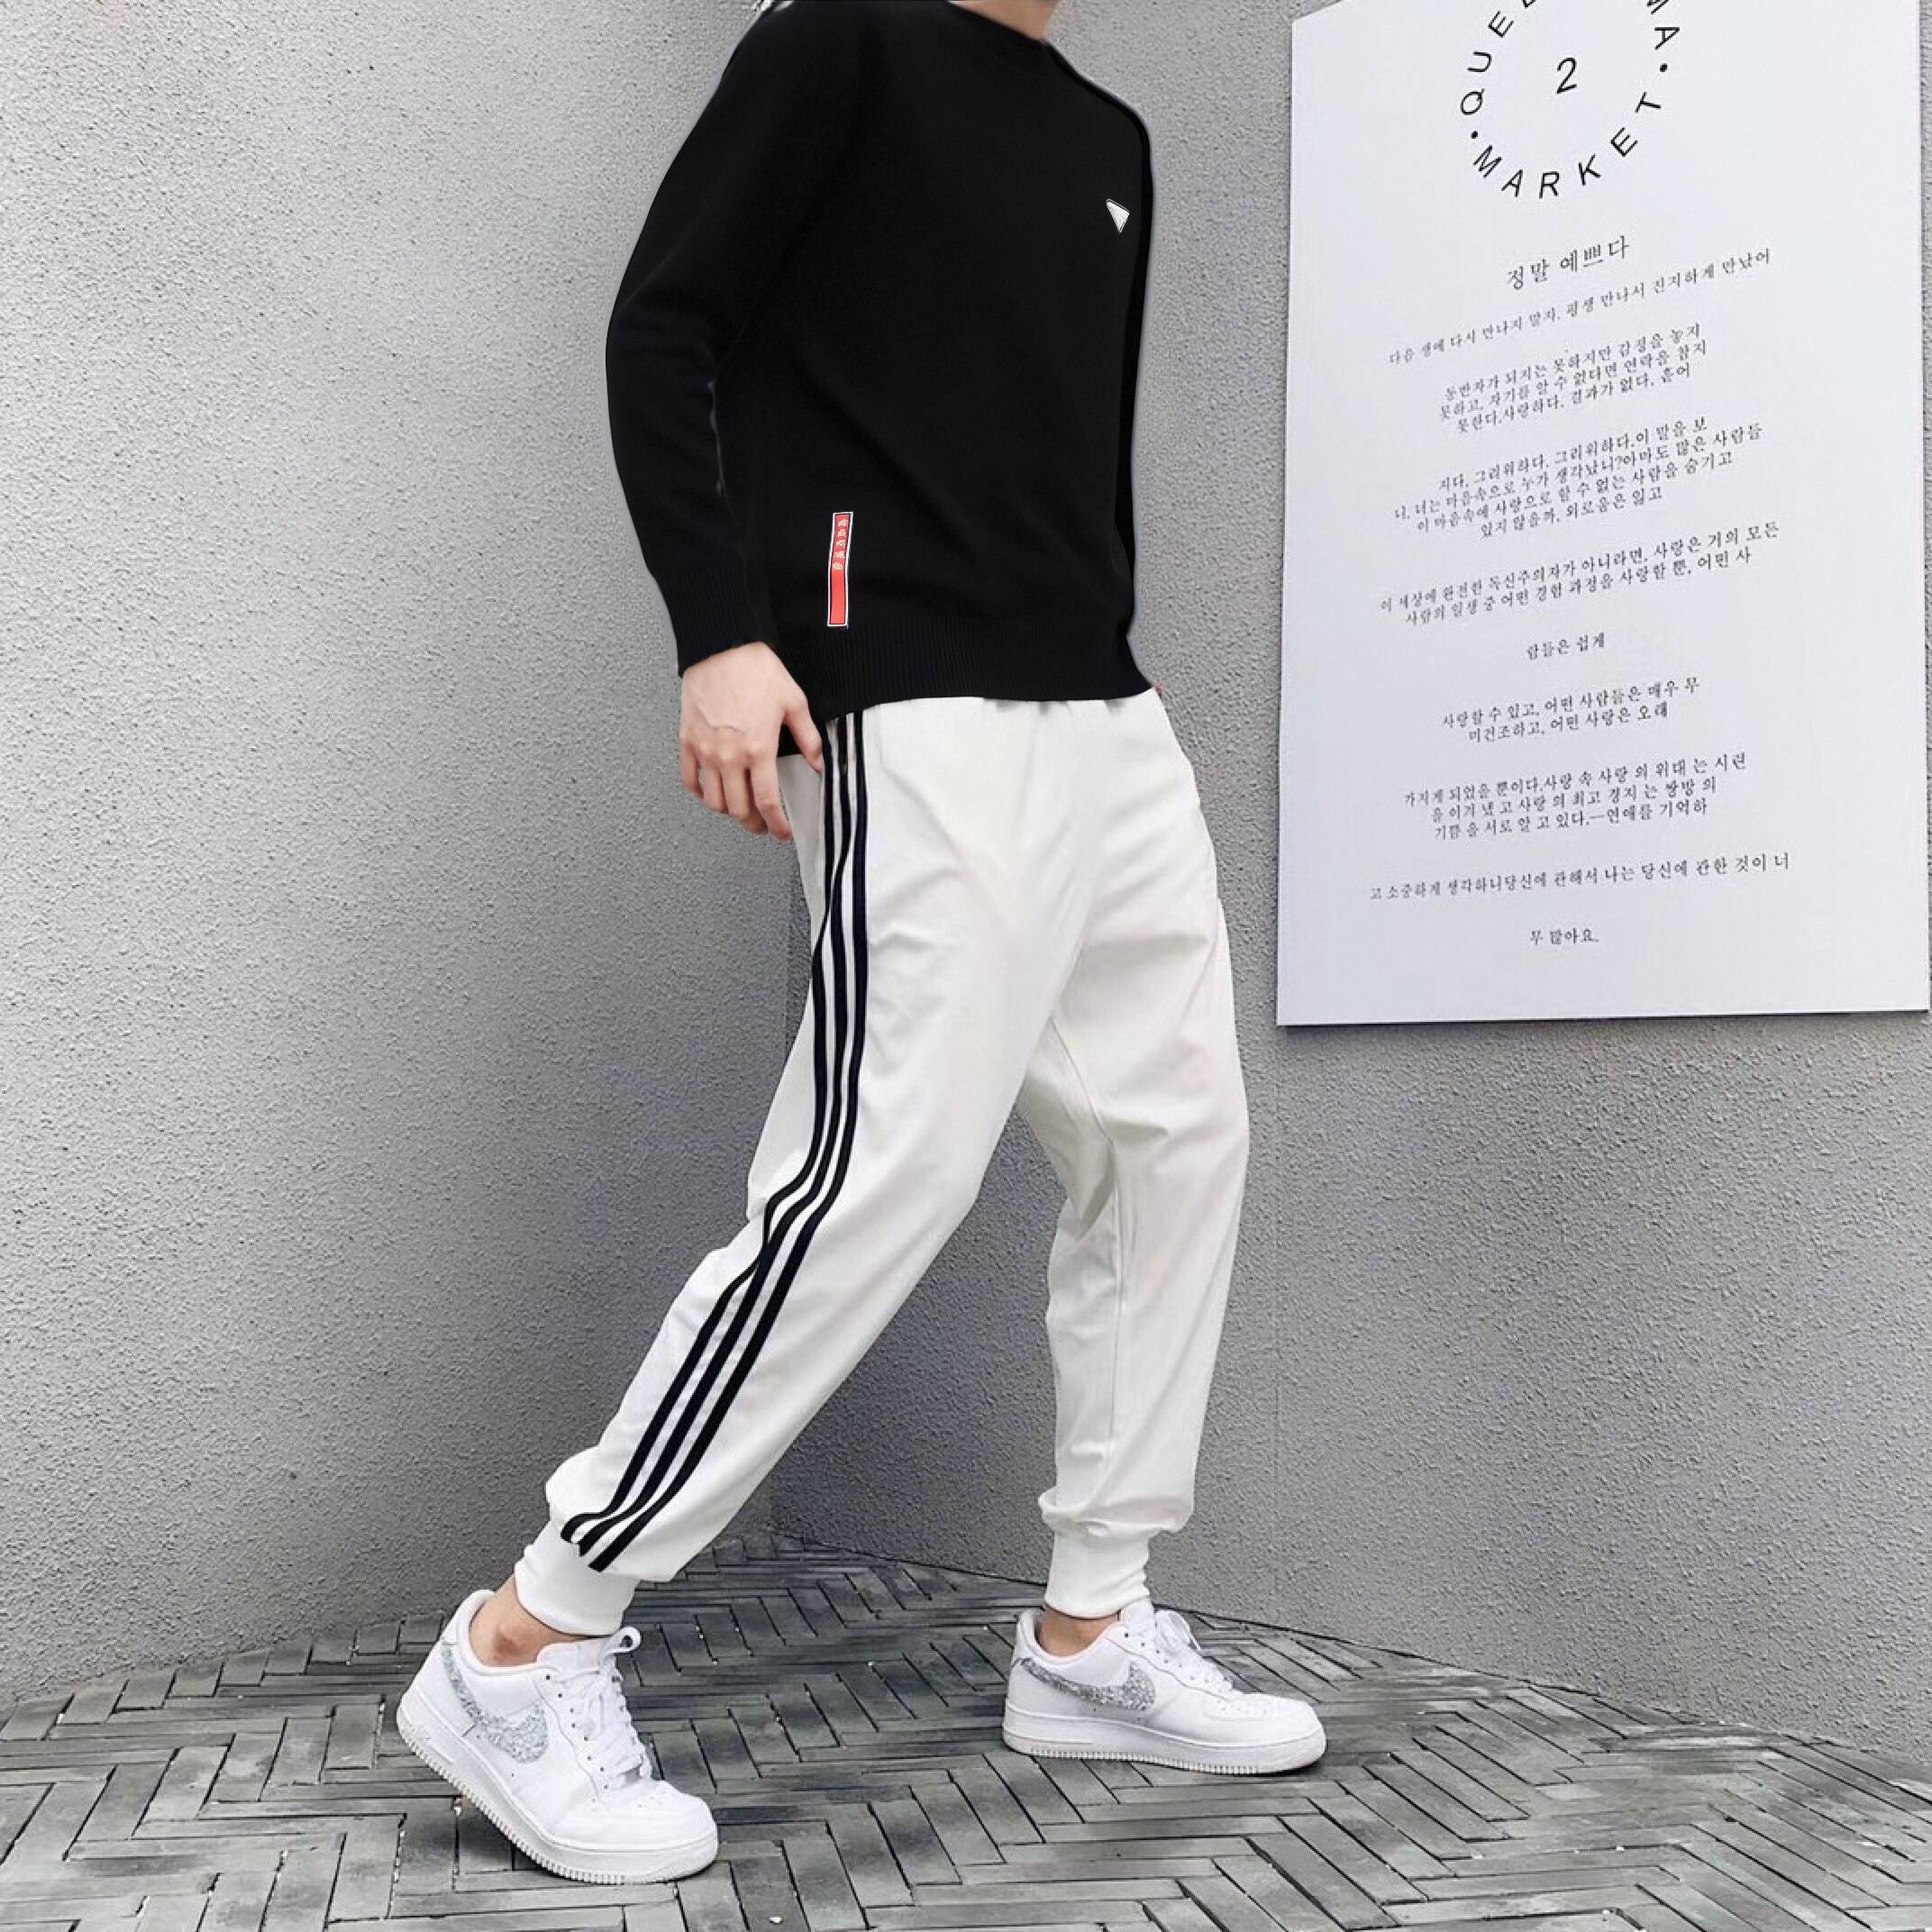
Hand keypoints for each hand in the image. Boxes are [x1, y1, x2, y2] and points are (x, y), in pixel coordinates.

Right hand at [679, 642, 824, 839]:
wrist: (721, 647)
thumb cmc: (755, 669)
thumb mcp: (794, 702)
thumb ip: (809, 739)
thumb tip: (818, 764)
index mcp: (759, 749)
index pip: (767, 803)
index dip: (776, 824)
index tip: (781, 832)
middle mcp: (729, 756)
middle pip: (739, 809)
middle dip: (754, 823)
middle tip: (763, 824)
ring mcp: (705, 751)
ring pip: (713, 801)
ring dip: (729, 811)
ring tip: (740, 810)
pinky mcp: (688, 741)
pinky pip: (690, 779)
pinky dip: (701, 792)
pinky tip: (712, 791)